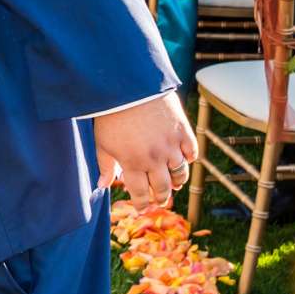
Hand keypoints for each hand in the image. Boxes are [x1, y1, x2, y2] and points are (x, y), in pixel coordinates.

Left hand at [94, 92, 198, 209]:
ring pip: (180, 174)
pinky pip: (192, 153)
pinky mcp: (182, 131)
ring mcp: (170, 145)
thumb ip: (105, 166)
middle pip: (163, 188)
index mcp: (132, 163)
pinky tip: (183, 161)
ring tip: (174, 184)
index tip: (142, 207)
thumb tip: (103, 186)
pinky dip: (189, 159)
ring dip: (177, 181)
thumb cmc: (111, 114)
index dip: (142, 203)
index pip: (141, 193)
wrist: (130, 85)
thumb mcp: (102, 142)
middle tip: (160, 200)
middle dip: (161, 197)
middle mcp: (154, 158)